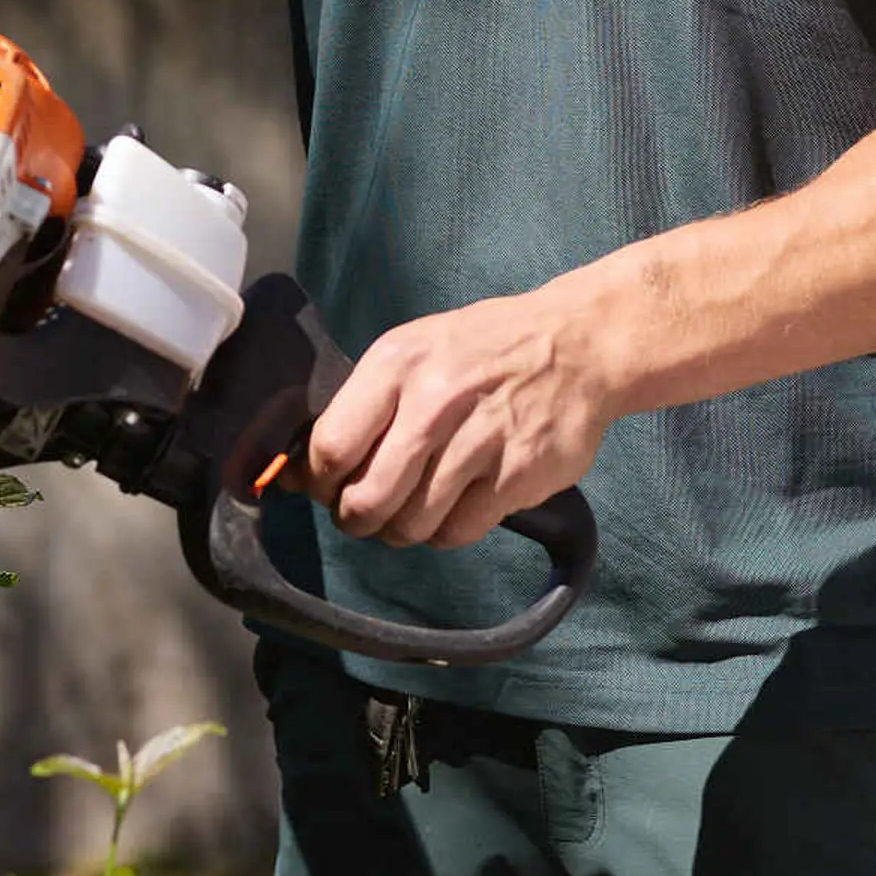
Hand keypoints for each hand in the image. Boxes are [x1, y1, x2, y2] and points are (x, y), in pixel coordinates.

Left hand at [304, 287, 616, 549]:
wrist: (576, 344)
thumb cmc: (481, 349)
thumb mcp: (413, 350)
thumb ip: (360, 405)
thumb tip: (299, 469)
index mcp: (398, 364)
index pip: (332, 448)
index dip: (319, 483)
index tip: (325, 489)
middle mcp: (436, 401)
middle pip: (367, 498)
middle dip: (355, 519)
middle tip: (363, 515)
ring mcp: (481, 440)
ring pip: (412, 524)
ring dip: (401, 530)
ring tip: (410, 511)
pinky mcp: (517, 475)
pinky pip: (458, 531)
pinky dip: (445, 532)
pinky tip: (451, 508)